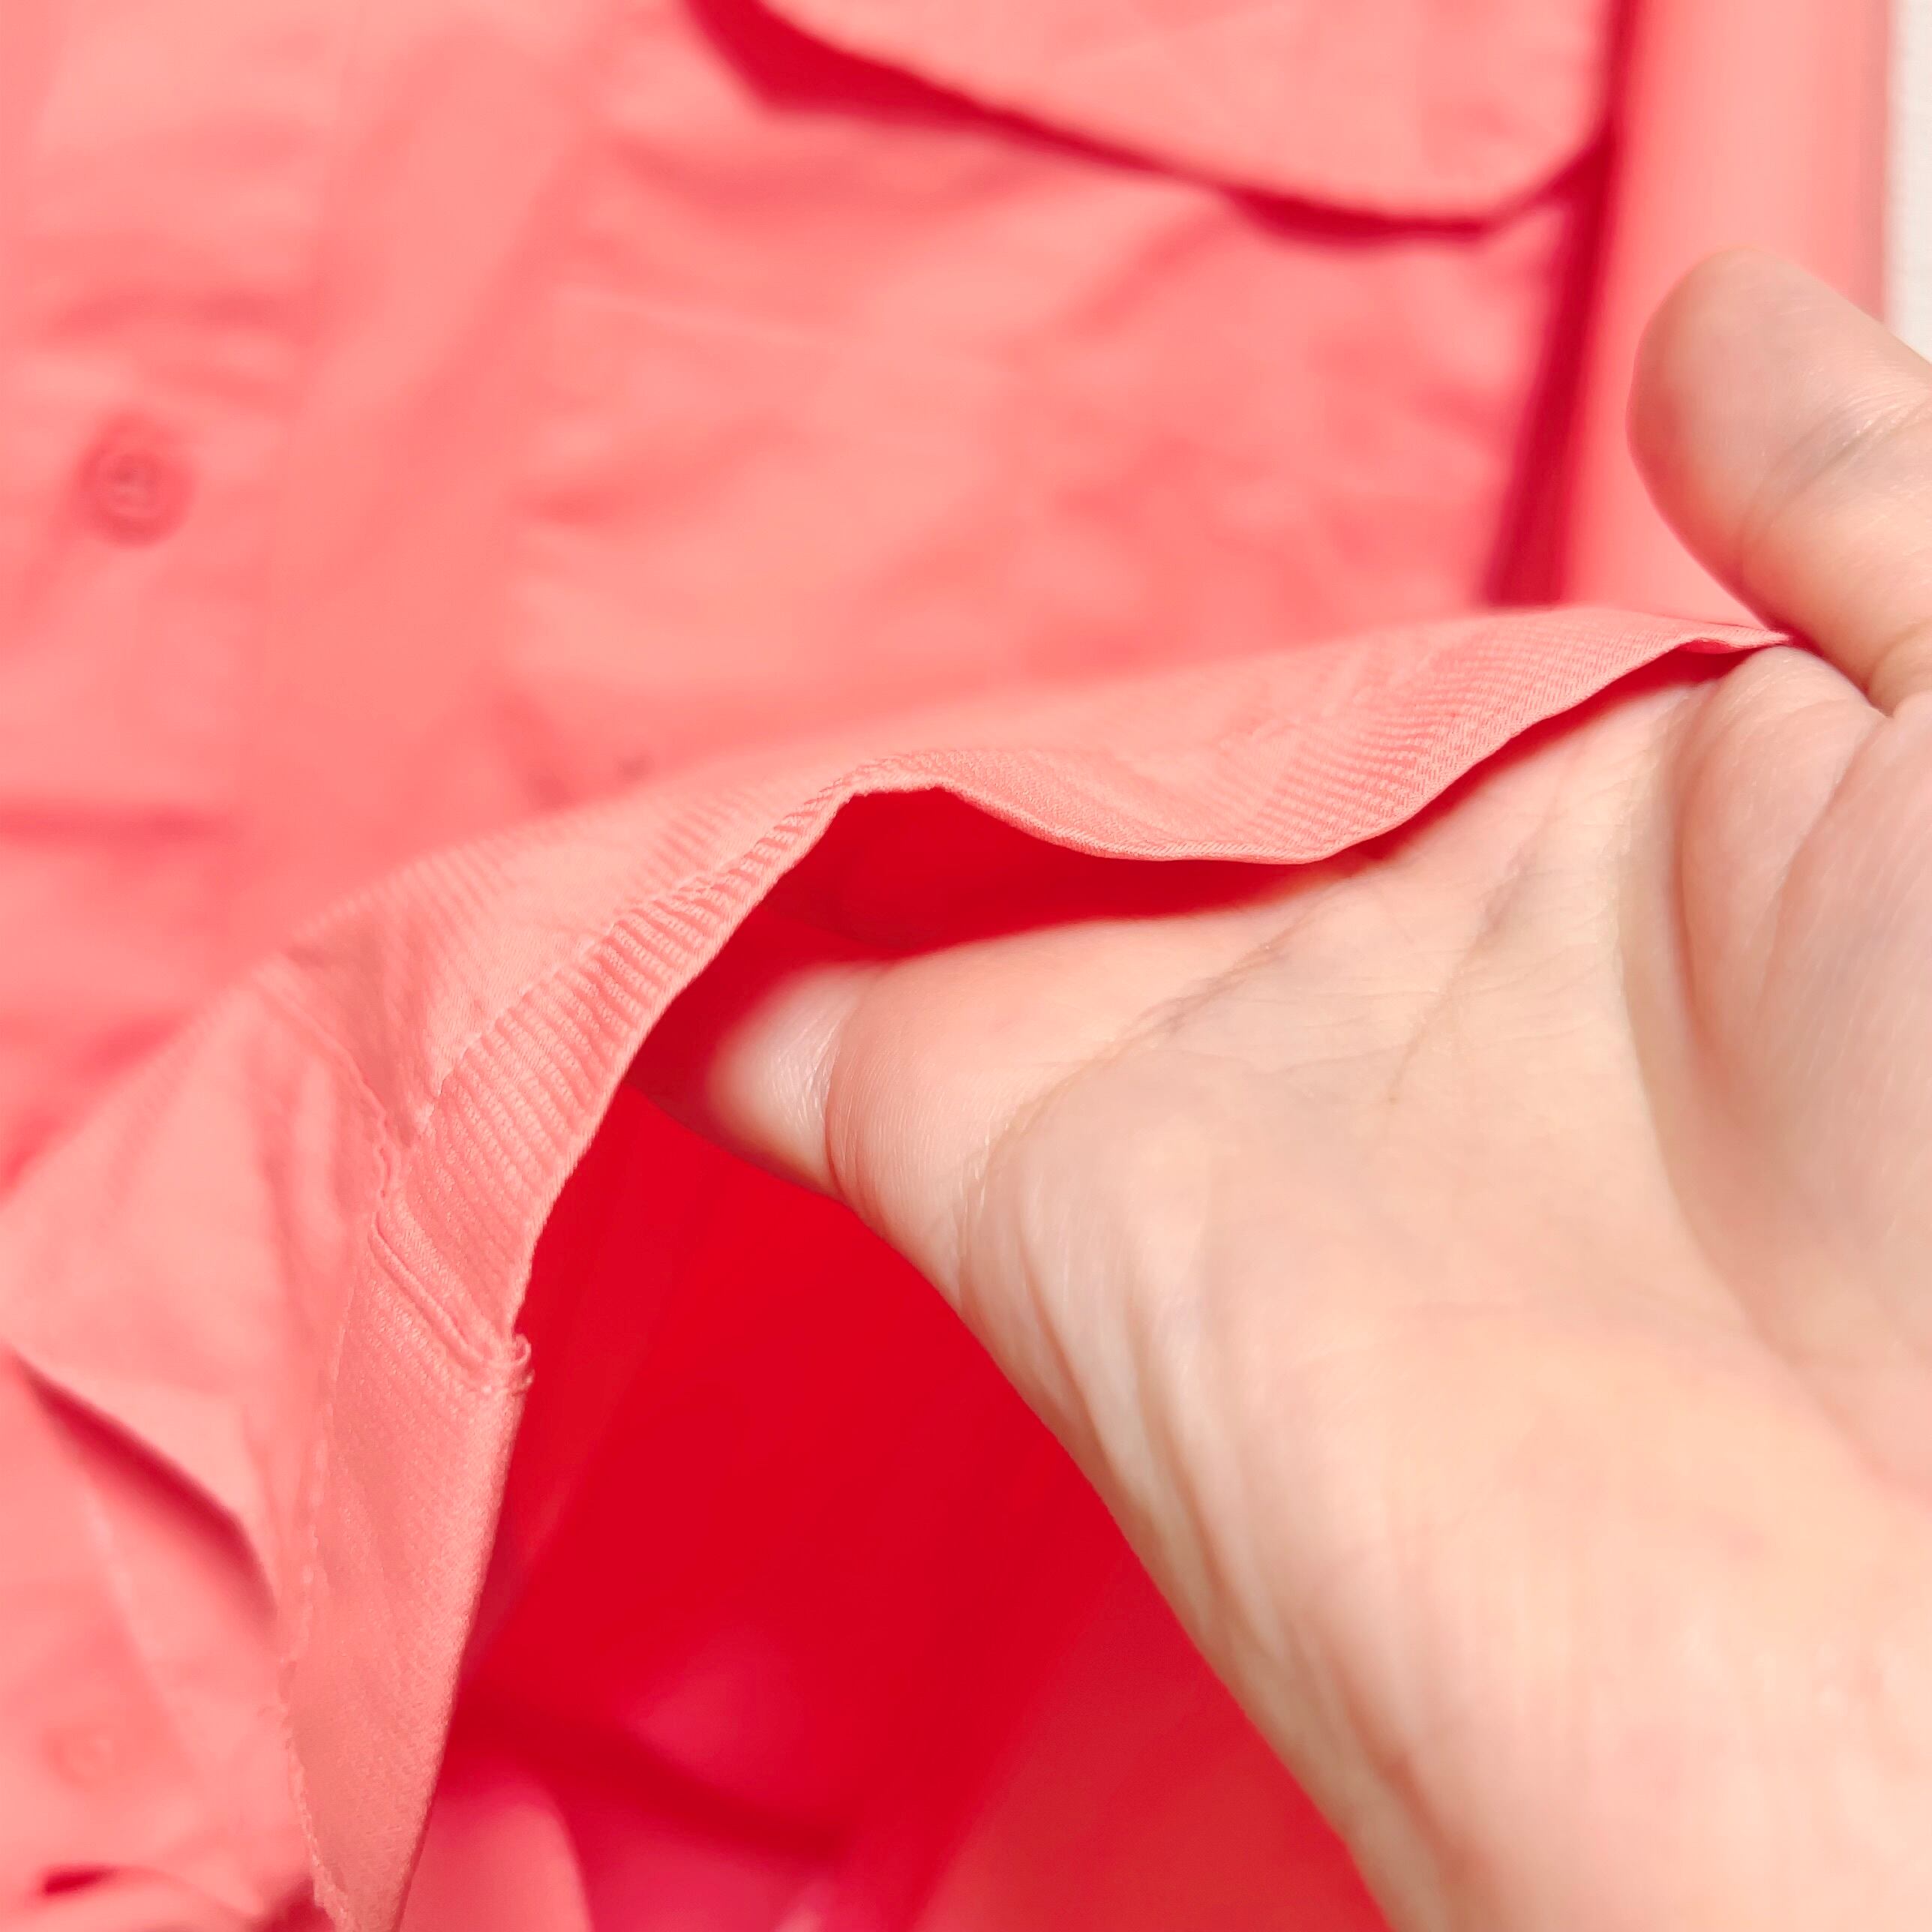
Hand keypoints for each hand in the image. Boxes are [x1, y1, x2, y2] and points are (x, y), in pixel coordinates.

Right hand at [638, 253, 1931, 1930]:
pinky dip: (672, 916)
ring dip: (822, 746)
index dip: (1267, 567)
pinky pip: (766, 996)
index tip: (1159, 439)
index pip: (1365, 665)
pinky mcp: (984, 1145)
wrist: (1875, 1629)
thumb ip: (1846, 504)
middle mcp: (1347, 947)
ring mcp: (1153, 1048)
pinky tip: (605, 805)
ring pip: (930, 849)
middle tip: (860, 474)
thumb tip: (1711, 326)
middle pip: (1121, 747)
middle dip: (1007, 638)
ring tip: (697, 578)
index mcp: (1578, 841)